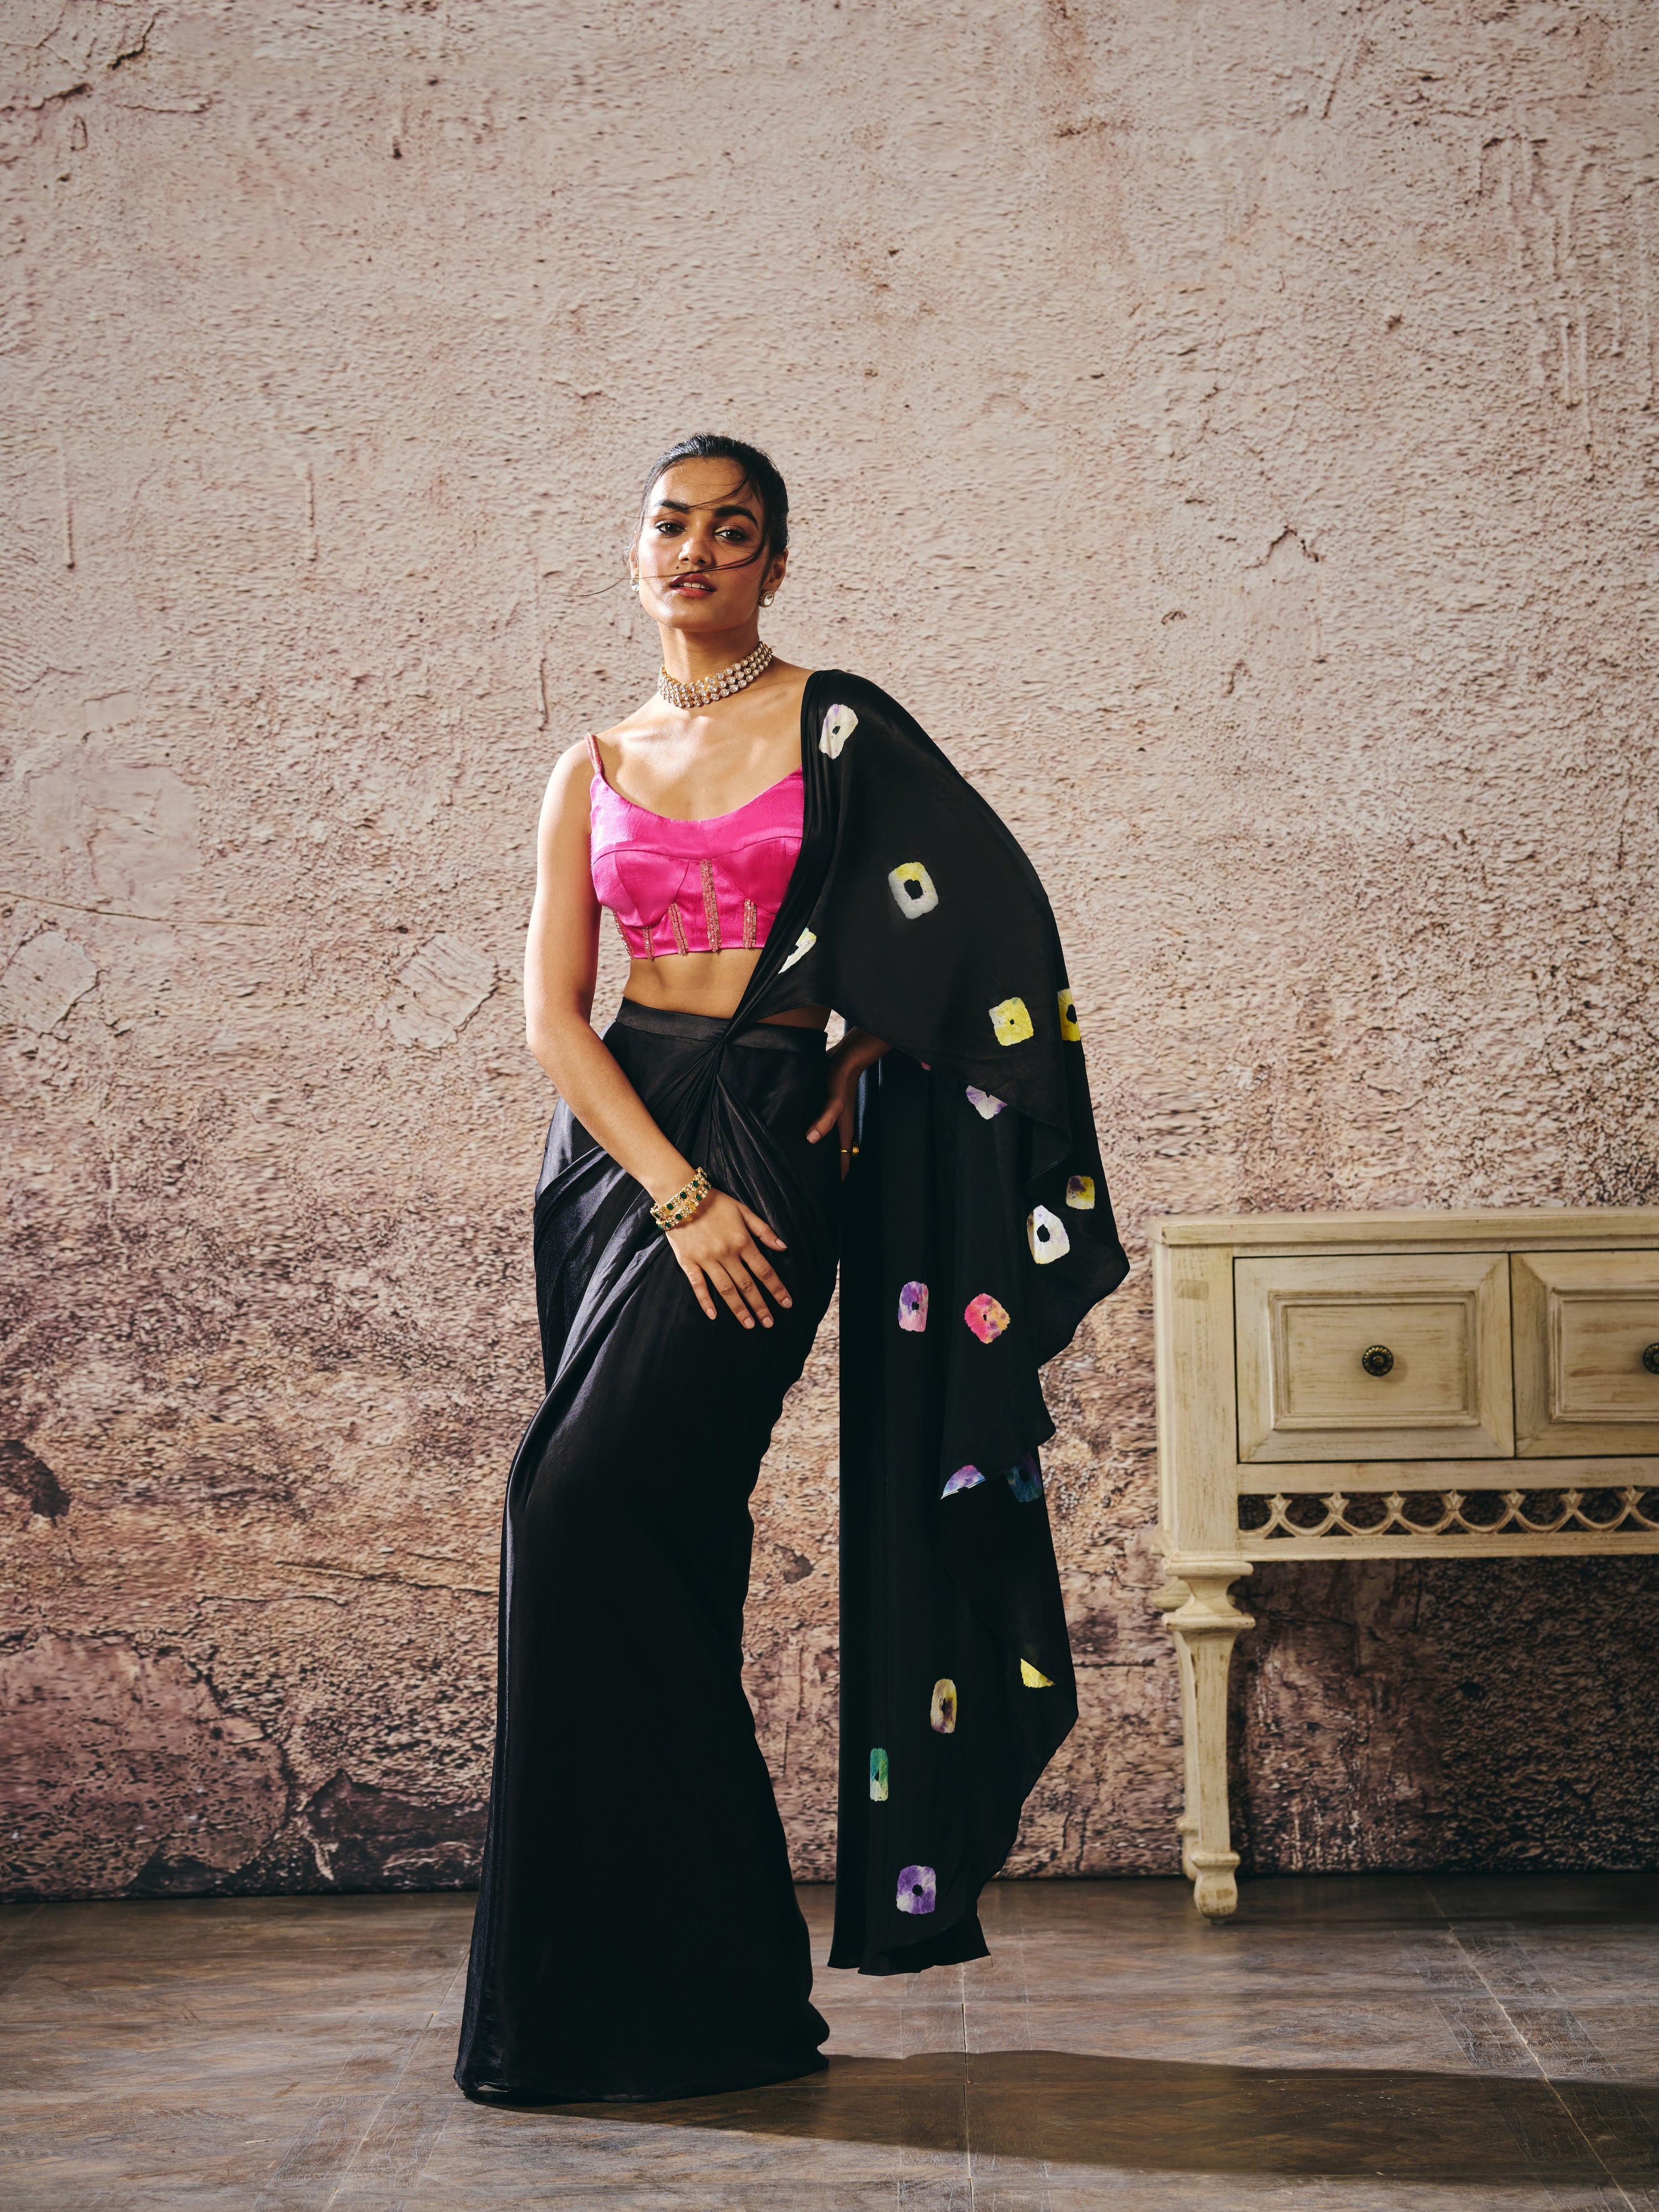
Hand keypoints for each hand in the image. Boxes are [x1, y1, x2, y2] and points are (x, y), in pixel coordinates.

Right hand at [664, 1188, 792, 1328]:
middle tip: (769, 1323)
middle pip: (747, 1285)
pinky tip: (714, 1316)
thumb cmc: (715, 1202)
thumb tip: (783, 1248)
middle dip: (760, 1306)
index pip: (764, 1270)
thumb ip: (763, 1231)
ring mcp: (706, 1259)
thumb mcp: (744, 1211)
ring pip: (726, 1289)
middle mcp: (726, 1253)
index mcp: (742, 1241)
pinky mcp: (688, 1262)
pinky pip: (698, 1285)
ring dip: (739, 1309)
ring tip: (749, 1324)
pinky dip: (705, 1301)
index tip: (787, 1304)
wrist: (681, 1195)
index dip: (776, 1288)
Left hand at [806, 1029, 889, 1177]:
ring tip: (804, 1162)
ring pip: (826, 1140)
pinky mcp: (825, 1107)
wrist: (845, 1056)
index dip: (838, 1175)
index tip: (826, 1191)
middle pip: (835, 1153)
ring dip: (819, 1151)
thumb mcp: (834, 1100)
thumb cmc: (841, 1078)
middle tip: (811, 1181)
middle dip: (827, 1167)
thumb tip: (812, 1140)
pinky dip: (814, 1133)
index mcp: (844, 1128)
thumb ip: (825, 1120)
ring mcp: (832, 1116)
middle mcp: (839, 1125)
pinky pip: (820, 1126)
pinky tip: (799, 1134)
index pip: (843, 1159)